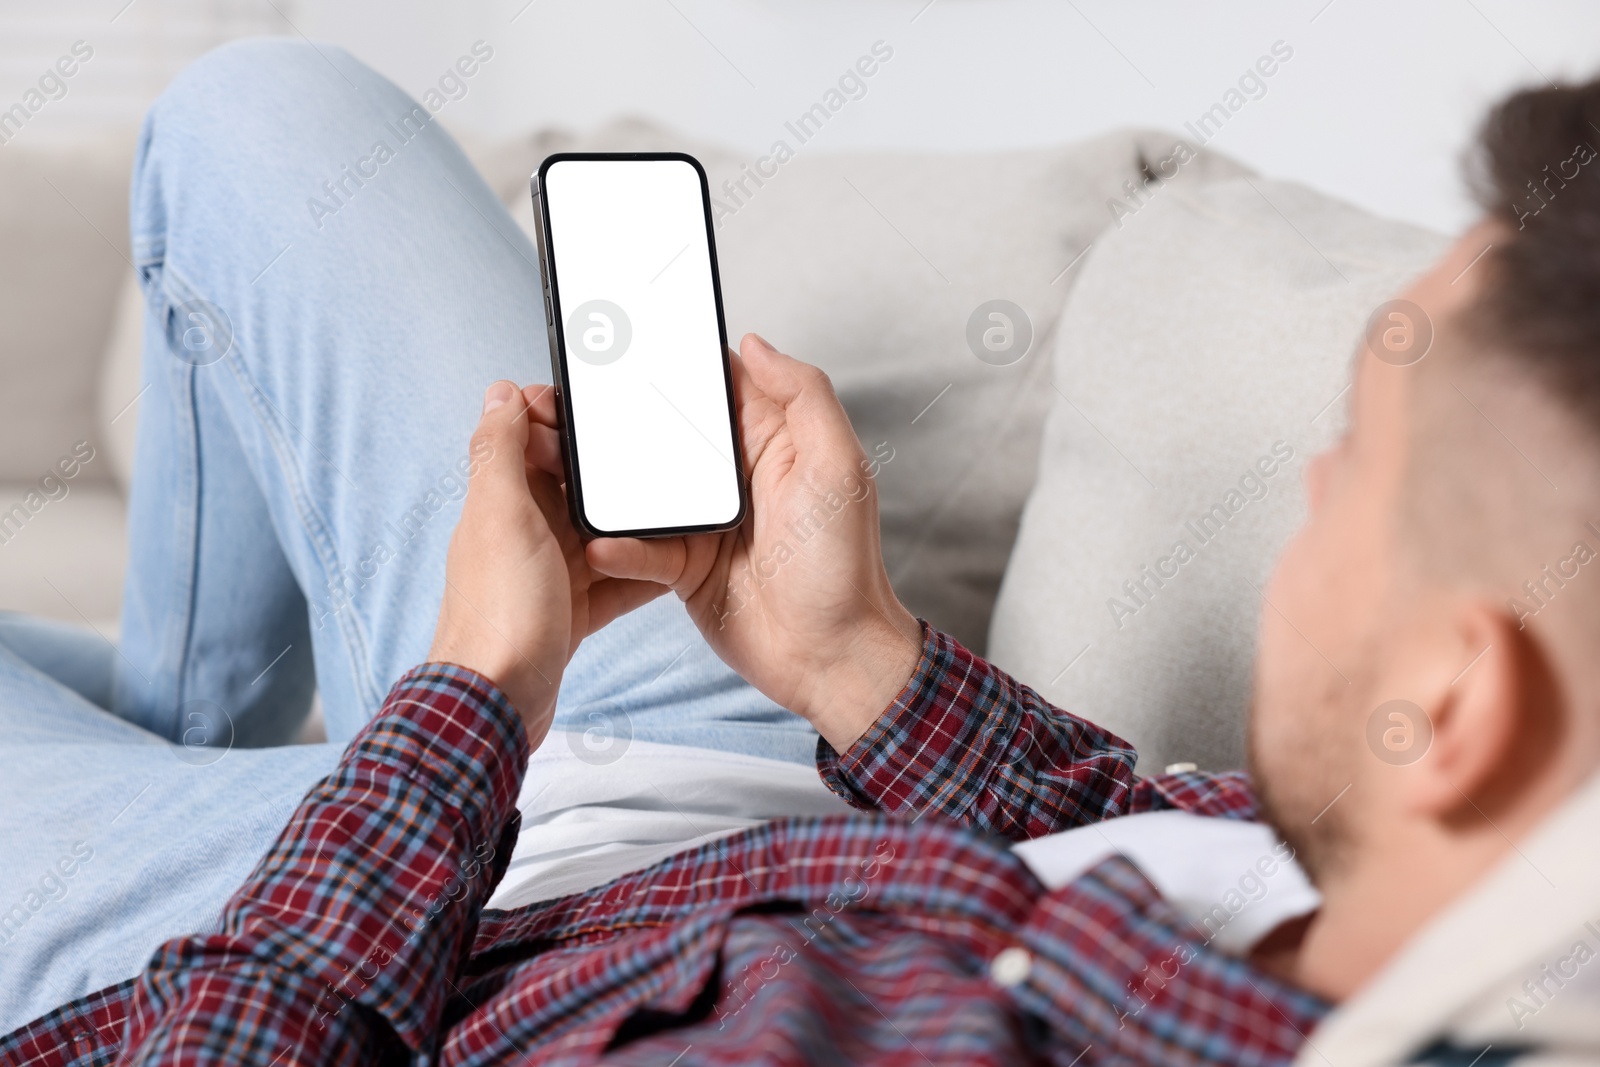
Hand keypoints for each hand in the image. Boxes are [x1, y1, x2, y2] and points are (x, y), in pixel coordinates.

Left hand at [428, 381, 665, 740]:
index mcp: (500, 501)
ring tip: (672, 501)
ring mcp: (547, 573)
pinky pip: (612, 579)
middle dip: (606, 468)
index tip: (599, 405)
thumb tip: (499, 391)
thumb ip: (501, 453)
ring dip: (628, 520)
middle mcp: (521, 533)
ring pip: (596, 532)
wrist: (499, 705)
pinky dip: (639, 570)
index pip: (526, 437)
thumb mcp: (503, 518)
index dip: (557, 416)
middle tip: (651, 450)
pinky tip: (672, 563)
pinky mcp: (569, 610)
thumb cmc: (500, 613)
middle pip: (569, 484)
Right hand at [532, 334, 922, 750]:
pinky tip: (600, 541)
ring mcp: (703, 522)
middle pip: (668, 432)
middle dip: (626, 417)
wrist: (829, 656)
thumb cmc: (843, 565)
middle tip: (578, 402)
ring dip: (609, 483)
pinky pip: (638, 547)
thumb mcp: (837, 466)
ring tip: (568, 466)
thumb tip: (754, 343)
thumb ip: (804, 396)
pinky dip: (618, 544)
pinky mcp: (682, 566)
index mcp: (772, 442)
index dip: (680, 363)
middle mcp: (734, 476)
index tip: (635, 338)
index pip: (719, 387)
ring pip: (642, 488)